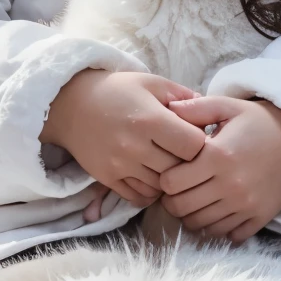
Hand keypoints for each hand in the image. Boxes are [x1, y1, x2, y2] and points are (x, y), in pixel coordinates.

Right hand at [41, 69, 204, 206]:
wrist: (70, 104)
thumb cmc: (116, 90)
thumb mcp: (151, 83)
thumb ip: (184, 96)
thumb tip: (210, 114)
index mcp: (150, 119)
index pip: (193, 146)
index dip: (201, 144)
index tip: (195, 138)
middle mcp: (135, 145)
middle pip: (179, 170)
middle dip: (187, 165)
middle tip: (184, 156)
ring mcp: (119, 165)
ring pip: (161, 188)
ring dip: (170, 180)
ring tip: (168, 165)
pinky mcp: (107, 178)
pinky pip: (139, 197)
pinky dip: (150, 192)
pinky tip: (151, 177)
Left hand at [157, 97, 280, 241]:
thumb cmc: (259, 123)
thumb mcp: (228, 106)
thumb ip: (195, 108)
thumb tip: (167, 107)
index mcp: (218, 156)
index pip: (171, 183)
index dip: (165, 180)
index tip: (172, 173)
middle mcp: (230, 185)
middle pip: (182, 208)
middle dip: (173, 201)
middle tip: (180, 192)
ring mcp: (245, 205)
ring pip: (201, 226)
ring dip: (193, 216)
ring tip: (197, 201)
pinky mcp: (259, 218)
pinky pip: (227, 236)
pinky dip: (218, 228)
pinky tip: (218, 212)